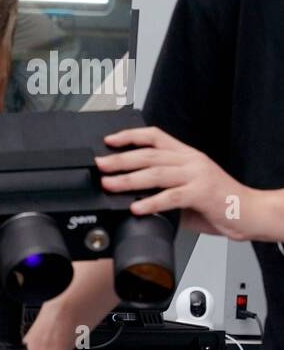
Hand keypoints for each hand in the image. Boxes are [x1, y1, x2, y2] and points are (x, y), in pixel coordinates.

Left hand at [96, 126, 257, 241]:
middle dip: (120, 159)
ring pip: (156, 172)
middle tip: (99, 165)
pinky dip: (151, 201)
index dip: (130, 136)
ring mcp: (197, 175)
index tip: (108, 141)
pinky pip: (172, 196)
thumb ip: (162, 188)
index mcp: (186, 155)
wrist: (250, 212)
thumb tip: (130, 195)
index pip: (155, 136)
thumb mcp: (186, 188)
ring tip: (109, 184)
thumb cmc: (217, 202)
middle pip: (149, 154)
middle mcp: (191, 161)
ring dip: (128, 179)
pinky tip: (137, 207)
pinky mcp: (202, 193)